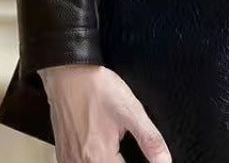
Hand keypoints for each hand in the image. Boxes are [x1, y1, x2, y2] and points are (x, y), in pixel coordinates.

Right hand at [39, 63, 171, 162]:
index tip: (140, 158)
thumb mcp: (131, 110)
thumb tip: (165, 160)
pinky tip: (100, 150)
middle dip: (121, 161)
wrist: (67, 74)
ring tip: (116, 150)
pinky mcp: (63, 153)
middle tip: (124, 148)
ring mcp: (68, 159)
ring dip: (107, 160)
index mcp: (99, 157)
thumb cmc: (98, 89)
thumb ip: (149, 138)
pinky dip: (93, 159)